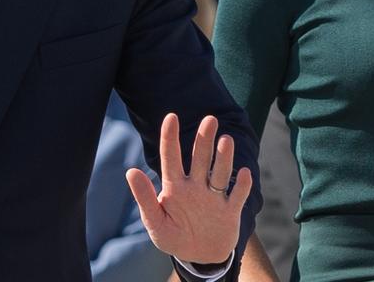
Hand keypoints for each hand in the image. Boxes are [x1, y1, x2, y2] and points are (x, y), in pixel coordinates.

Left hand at [126, 113, 252, 264]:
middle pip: (200, 159)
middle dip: (204, 139)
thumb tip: (130, 171)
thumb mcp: (155, 222)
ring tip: (226, 140)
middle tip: (210, 119)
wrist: (200, 257)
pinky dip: (241, 185)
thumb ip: (145, 198)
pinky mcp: (230, 211)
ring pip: (219, 173)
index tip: (171, 117)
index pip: (171, 158)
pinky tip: (243, 173)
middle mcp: (196, 187)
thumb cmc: (173, 236)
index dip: (170, 138)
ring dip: (223, 157)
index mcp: (175, 187)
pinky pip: (237, 196)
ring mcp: (214, 198)